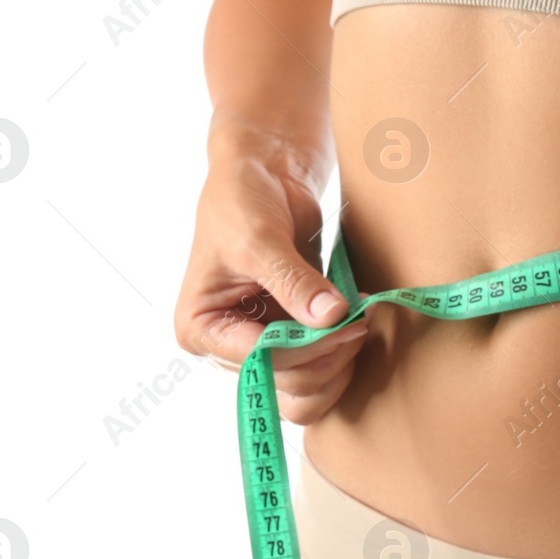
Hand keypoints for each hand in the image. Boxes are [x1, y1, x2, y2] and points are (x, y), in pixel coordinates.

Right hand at [173, 139, 368, 426]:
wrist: (265, 172)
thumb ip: (294, 282)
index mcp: (200, 328)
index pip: (259, 359)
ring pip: (304, 386)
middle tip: (359, 323)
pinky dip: (342, 352)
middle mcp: (227, 345)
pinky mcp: (290, 334)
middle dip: (326, 357)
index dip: (306, 349)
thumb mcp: (261, 239)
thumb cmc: (243, 198)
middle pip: (284, 382)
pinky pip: (319, 366)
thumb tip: (330, 318)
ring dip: (338, 362)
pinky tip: (357, 322)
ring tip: (359, 323)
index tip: (346, 324)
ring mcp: (261, 342)